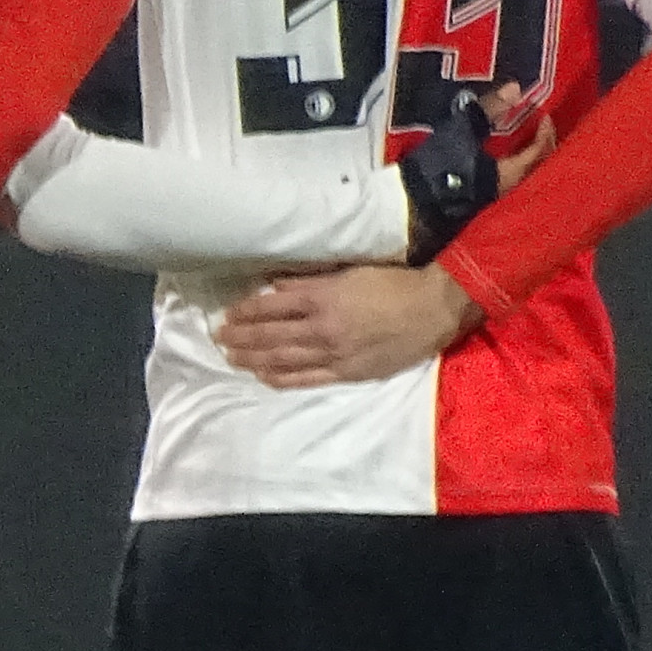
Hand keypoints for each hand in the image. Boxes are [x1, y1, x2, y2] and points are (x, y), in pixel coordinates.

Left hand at [213, 262, 478, 387]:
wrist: (433, 308)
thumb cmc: (394, 282)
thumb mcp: (350, 271)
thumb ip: (311, 279)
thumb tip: (275, 283)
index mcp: (323, 298)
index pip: (272, 307)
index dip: (246, 312)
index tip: (227, 314)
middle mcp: (323, 328)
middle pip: (271, 336)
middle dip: (241, 338)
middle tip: (218, 339)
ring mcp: (334, 354)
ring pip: (283, 360)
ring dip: (254, 359)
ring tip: (231, 358)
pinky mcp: (348, 373)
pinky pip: (307, 379)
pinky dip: (282, 378)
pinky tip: (264, 377)